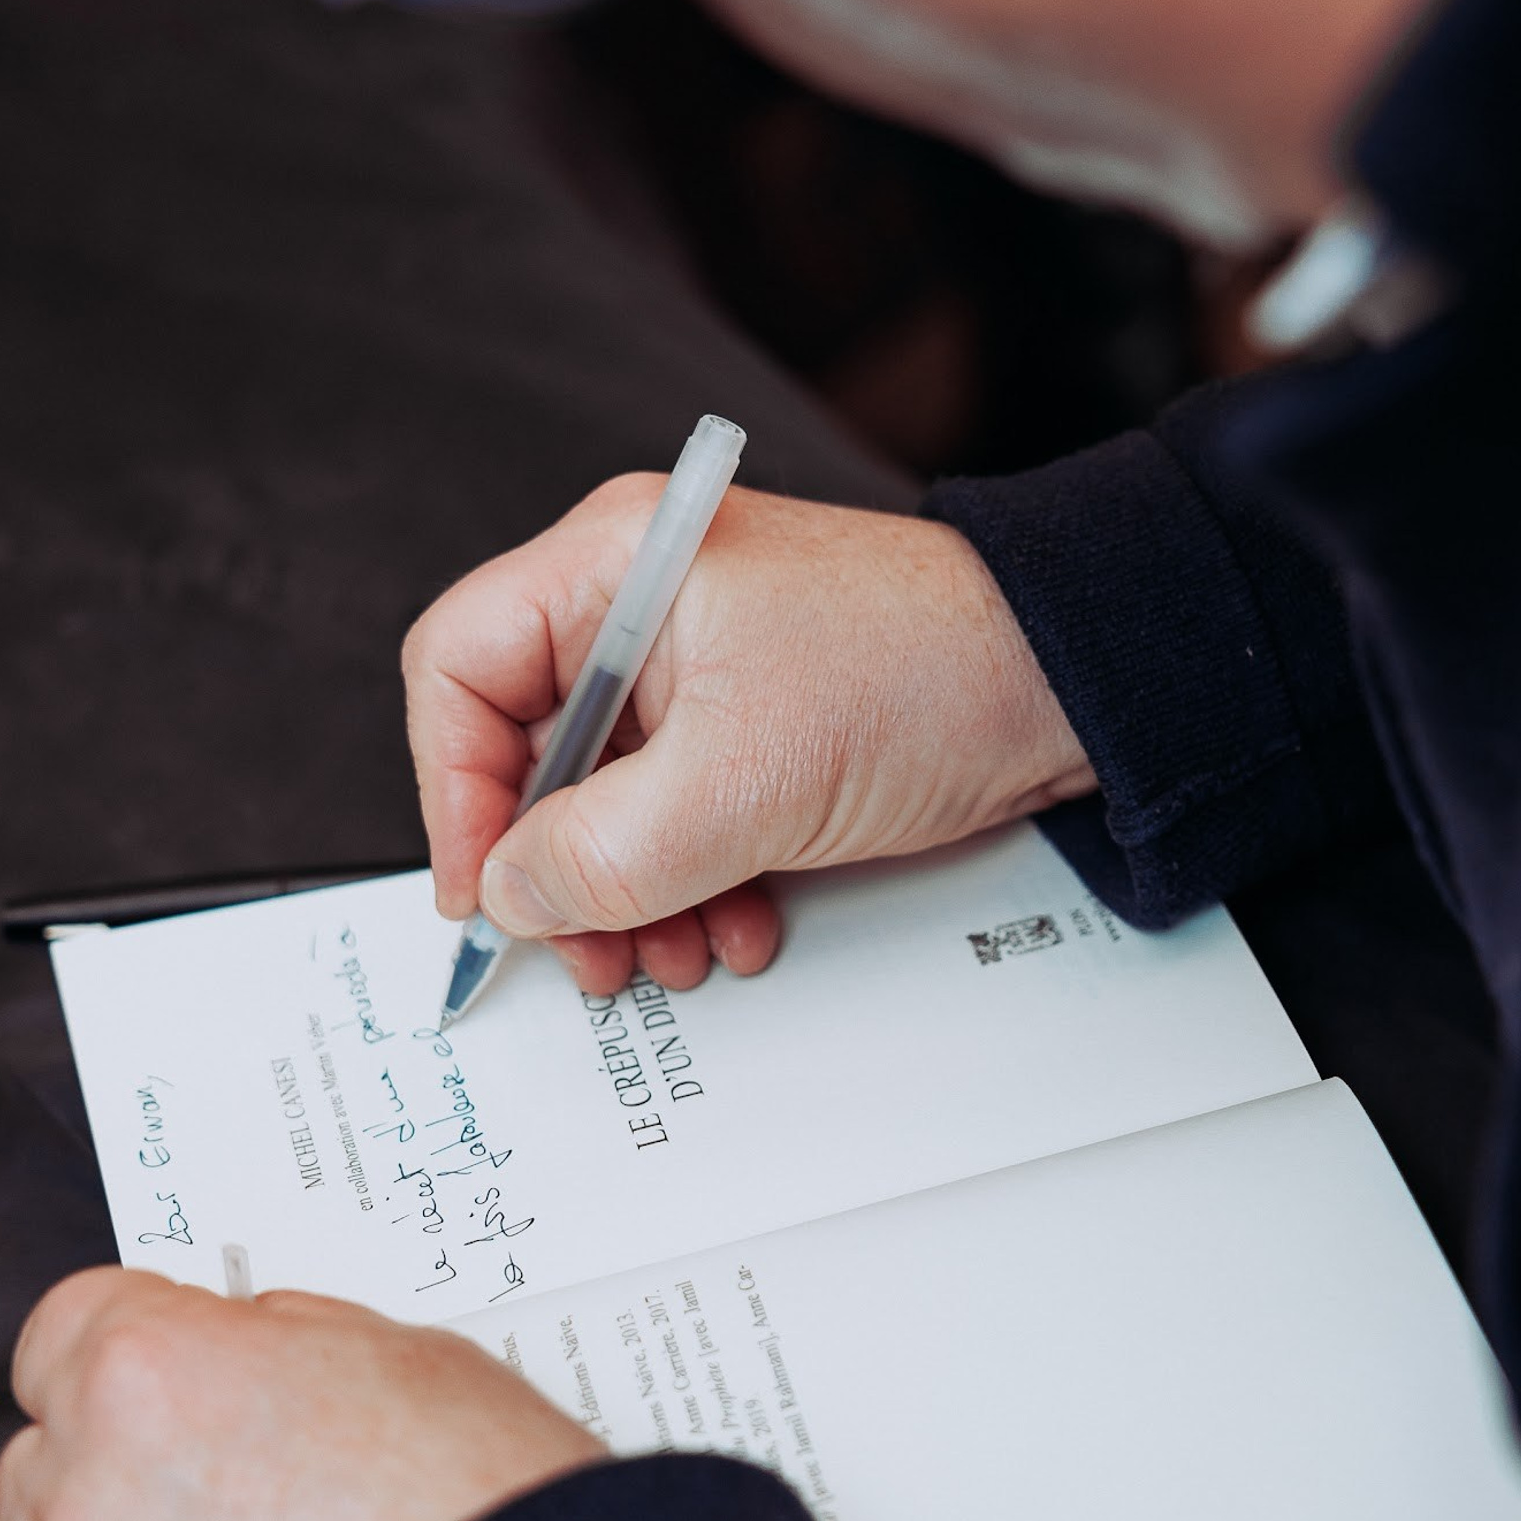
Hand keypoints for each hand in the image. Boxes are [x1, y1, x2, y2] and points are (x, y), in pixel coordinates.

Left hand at [0, 1269, 605, 1520]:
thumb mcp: (417, 1362)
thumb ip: (297, 1343)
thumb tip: (253, 1350)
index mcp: (153, 1379)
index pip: (73, 1322)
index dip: (145, 1332)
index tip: (188, 1355)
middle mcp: (84, 1511)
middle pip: (50, 1454)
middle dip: (129, 1455)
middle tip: (245, 1480)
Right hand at [403, 477, 1093, 994]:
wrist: (1068, 688)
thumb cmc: (928, 673)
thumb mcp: (741, 784)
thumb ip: (603, 853)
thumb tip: (513, 895)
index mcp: (617, 565)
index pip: (461, 668)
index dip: (452, 789)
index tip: (486, 888)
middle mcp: (644, 605)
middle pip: (531, 748)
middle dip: (557, 867)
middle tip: (581, 948)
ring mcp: (701, 668)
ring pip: (607, 798)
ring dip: (629, 893)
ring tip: (668, 956)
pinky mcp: (753, 724)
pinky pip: (679, 813)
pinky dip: (692, 882)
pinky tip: (734, 927)